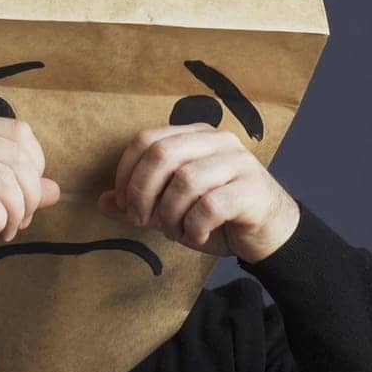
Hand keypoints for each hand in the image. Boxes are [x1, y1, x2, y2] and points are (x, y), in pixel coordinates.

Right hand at [0, 116, 59, 264]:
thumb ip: (14, 188)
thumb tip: (55, 190)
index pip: (19, 133)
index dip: (35, 167)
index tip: (26, 198)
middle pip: (18, 158)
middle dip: (30, 197)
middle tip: (19, 222)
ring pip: (7, 181)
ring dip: (15, 214)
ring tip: (2, 230)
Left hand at [96, 123, 299, 262]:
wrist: (269, 234)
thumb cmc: (218, 218)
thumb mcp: (171, 210)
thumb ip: (139, 203)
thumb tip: (102, 201)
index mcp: (194, 136)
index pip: (146, 140)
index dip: (126, 174)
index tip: (125, 205)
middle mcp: (217, 141)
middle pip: (162, 153)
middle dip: (142, 192)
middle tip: (143, 220)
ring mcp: (238, 162)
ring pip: (186, 180)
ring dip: (170, 214)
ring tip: (175, 230)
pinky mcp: (252, 189)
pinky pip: (210, 205)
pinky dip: (195, 227)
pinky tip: (197, 235)